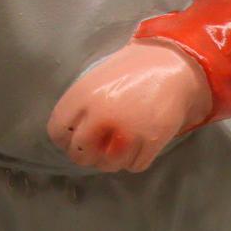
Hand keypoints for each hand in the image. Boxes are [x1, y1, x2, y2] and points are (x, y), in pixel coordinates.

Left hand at [46, 40, 211, 173]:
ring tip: (118, 147)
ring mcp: (127, 130)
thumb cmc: (131, 70)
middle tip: (97, 148)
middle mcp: (101, 115)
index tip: (74, 139)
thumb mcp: (95, 80)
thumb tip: (69, 135)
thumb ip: (79, 106)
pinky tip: (137, 147)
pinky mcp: (151, 141)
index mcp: (83, 95)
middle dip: (86, 154)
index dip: (64, 140)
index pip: (57, 132)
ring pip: (107, 165)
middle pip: (79, 153)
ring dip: (111, 160)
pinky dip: (134, 161)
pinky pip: (133, 166)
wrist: (173, 63)